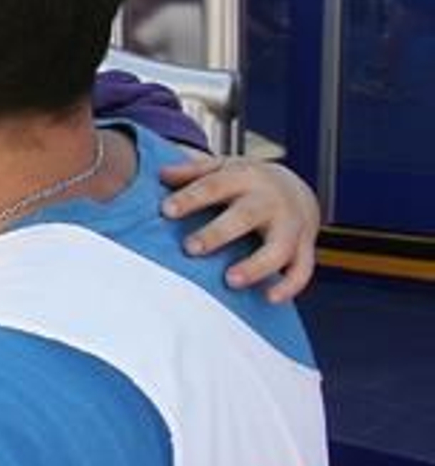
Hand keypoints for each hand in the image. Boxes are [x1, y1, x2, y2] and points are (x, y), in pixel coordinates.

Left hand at [160, 157, 319, 301]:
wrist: (296, 187)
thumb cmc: (247, 181)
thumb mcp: (222, 167)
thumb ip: (193, 171)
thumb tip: (161, 174)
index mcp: (245, 177)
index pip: (214, 186)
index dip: (190, 198)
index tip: (166, 211)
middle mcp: (270, 200)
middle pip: (246, 216)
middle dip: (218, 233)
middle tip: (190, 248)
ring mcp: (291, 224)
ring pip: (279, 247)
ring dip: (256, 265)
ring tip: (230, 280)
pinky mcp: (305, 246)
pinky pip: (302, 269)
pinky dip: (289, 285)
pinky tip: (269, 298)